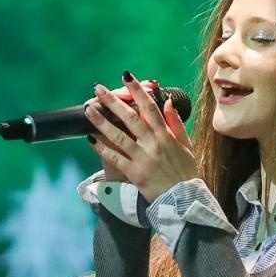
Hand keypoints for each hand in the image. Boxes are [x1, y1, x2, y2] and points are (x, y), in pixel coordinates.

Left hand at [84, 73, 196, 200]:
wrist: (184, 200)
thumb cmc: (186, 172)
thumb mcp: (187, 145)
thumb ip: (176, 123)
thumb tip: (168, 102)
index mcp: (166, 135)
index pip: (150, 107)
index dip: (138, 90)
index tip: (127, 76)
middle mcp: (153, 144)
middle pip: (130, 117)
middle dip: (113, 101)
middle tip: (98, 88)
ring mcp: (142, 158)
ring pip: (118, 135)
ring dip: (101, 121)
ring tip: (88, 109)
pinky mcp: (133, 173)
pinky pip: (114, 158)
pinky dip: (102, 148)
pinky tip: (90, 138)